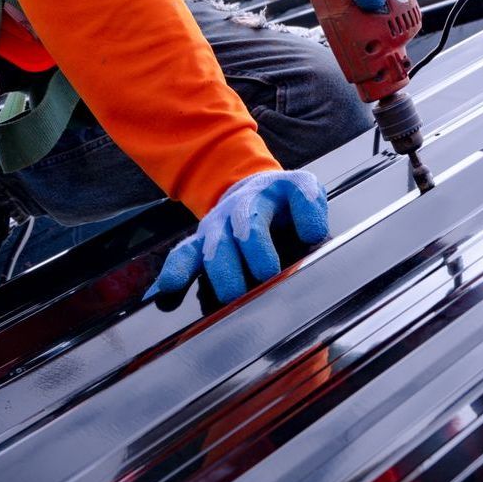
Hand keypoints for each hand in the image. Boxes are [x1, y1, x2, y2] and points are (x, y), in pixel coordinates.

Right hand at [144, 169, 329, 304]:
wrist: (256, 191)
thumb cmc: (289, 206)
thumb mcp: (310, 202)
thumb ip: (314, 219)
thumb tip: (313, 240)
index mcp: (285, 187)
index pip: (300, 191)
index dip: (307, 211)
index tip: (313, 235)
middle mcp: (249, 200)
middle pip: (248, 218)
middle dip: (255, 245)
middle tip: (266, 273)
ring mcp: (222, 220)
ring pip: (216, 241)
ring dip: (223, 267)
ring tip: (231, 293)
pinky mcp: (202, 240)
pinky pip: (185, 253)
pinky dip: (176, 271)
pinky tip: (168, 290)